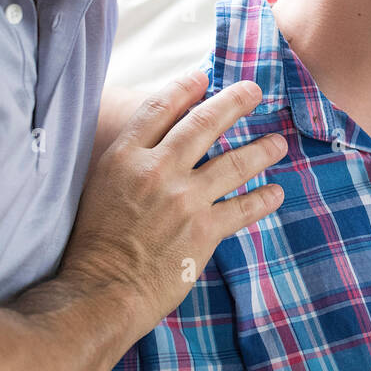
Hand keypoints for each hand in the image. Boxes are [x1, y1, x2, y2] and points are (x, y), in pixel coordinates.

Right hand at [62, 70, 287, 329]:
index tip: (204, 77)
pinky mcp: (204, 230)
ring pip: (235, 162)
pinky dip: (264, 198)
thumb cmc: (93, 246)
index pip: (160, 108)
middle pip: (204, 123)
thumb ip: (126, 163)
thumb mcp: (97, 188)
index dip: (185, 89)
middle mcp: (156, 171)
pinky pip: (244, 207)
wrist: (99, 294)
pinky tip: (276, 193)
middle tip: (255, 91)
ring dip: (262, 149)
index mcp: (124, 158)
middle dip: (235, 102)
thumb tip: (153, 145)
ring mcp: (183, 199)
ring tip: (278, 142)